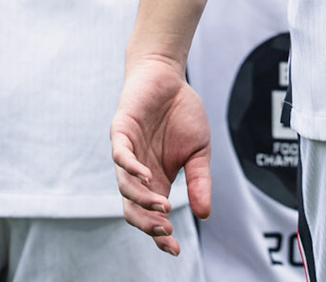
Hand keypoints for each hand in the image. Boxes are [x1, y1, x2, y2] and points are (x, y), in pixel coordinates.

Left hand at [111, 56, 212, 254]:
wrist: (168, 77)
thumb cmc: (182, 112)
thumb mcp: (199, 151)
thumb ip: (199, 180)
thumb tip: (204, 214)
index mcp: (156, 179)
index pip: (151, 215)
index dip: (160, 233)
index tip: (174, 248)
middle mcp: (138, 171)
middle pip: (133, 208)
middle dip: (147, 225)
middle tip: (165, 231)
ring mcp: (127, 152)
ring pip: (126, 187)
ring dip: (142, 200)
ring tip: (163, 206)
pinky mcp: (121, 132)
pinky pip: (120, 156)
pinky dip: (131, 169)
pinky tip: (146, 176)